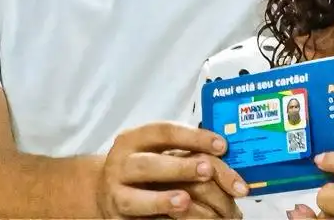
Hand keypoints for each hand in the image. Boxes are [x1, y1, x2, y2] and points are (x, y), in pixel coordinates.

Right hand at [96, 122, 247, 217]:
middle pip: (149, 166)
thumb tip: (225, 157)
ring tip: (185, 201)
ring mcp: (117, 195)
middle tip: (207, 171)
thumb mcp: (158, 151)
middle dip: (180, 168)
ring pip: (136, 200)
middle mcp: (122, 166)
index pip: (165, 132)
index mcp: (134, 140)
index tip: (222, 145)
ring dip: (162, 200)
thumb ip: (186, 151)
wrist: (108, 191)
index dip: (194, 138)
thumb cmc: (144, 167)